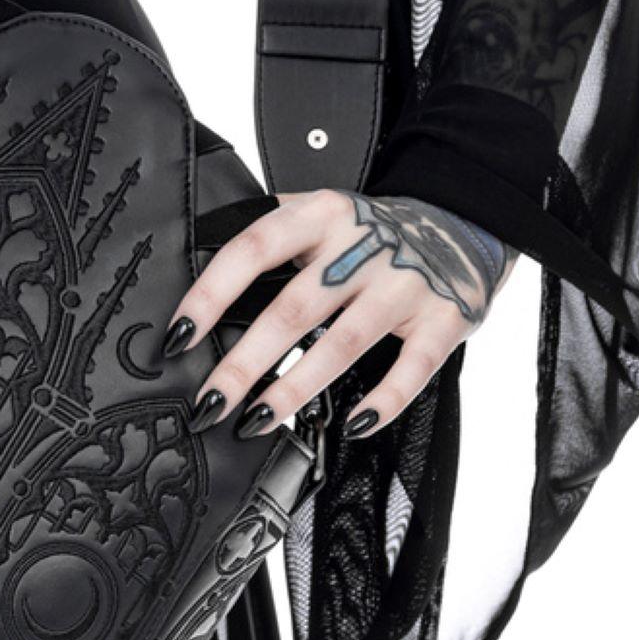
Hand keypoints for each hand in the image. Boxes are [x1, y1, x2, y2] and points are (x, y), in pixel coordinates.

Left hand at [162, 189, 514, 439]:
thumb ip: (266, 233)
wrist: (460, 224)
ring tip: (257, 420)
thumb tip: (191, 266)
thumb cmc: (366, 232)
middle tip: (210, 403)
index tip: (179, 337)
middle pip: (292, 309)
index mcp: (319, 214)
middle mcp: (362, 244)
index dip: (211, 295)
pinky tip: (352, 425)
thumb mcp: (315, 214)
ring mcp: (405, 281)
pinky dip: (384, 400)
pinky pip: (413, 367)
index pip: (252, 250)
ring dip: (295, 388)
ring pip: (343, 343)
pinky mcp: (445, 317)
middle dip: (244, 363)